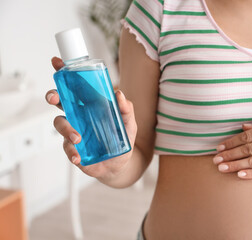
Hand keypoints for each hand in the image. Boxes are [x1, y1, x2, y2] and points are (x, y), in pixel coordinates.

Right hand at [45, 57, 137, 178]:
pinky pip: (67, 148)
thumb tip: (119, 94)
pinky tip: (78, 156)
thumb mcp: (129, 123)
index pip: (76, 87)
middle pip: (60, 101)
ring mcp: (74, 131)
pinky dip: (71, 152)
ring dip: (65, 128)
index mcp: (90, 105)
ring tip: (77, 138)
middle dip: (53, 96)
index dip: (65, 74)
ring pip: (59, 123)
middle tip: (54, 97)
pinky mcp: (73, 148)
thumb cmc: (123, 138)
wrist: (121, 163)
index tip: (57, 63)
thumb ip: (127, 109)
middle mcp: (79, 116)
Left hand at [213, 117, 251, 178]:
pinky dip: (251, 174)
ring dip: (235, 165)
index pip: (247, 136)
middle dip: (229, 155)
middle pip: (247, 149)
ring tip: (222, 168)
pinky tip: (239, 175)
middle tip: (215, 160)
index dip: (231, 142)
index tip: (219, 147)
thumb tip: (243, 127)